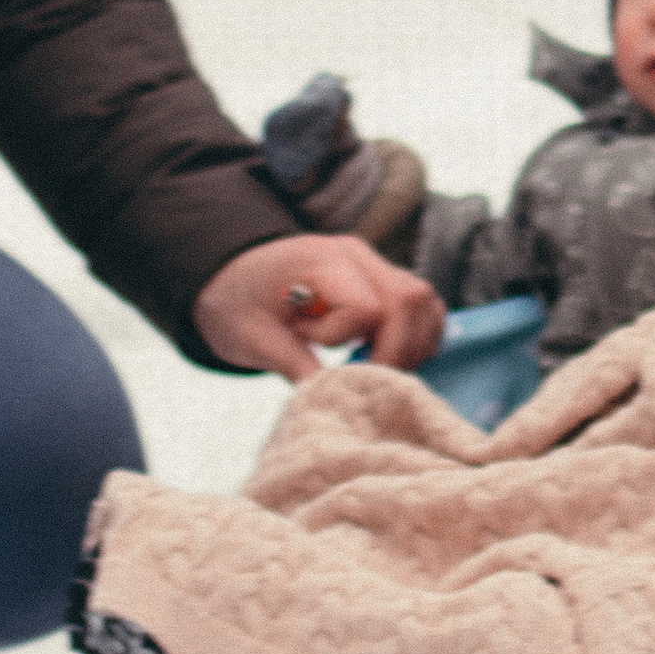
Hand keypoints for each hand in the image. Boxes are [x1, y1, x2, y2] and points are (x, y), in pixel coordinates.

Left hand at [193, 233, 445, 380]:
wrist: (229, 274)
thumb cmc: (235, 301)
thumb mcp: (250, 336)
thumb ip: (291, 363)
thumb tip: (332, 398)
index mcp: (320, 260)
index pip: (367, 306)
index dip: (344, 338)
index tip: (308, 343)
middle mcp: (357, 255)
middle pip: (410, 300)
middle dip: (396, 351)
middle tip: (361, 374)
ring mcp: (374, 263)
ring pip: (425, 301)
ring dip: (411, 343)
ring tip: (375, 364)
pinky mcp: (382, 278)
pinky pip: (423, 305)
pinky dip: (416, 335)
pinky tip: (386, 353)